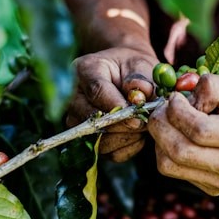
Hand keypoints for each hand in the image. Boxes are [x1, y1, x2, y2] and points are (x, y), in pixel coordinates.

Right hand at [66, 45, 157, 160]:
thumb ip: (140, 80)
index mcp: (85, 70)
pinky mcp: (87, 140)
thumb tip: (138, 99)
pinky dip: (128, 147)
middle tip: (145, 122)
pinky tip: (137, 134)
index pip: (96, 91)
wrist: (126, 77)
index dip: (117, 106)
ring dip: (127, 137)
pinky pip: (109, 153)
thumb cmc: (132, 69)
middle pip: (93, 119)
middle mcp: (74, 97)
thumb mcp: (139, 65)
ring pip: (100, 140)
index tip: (136, 116)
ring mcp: (77, 121)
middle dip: (123, 125)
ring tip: (142, 125)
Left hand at [147, 73, 218, 193]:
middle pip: (177, 152)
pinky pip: (174, 170)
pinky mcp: (212, 188)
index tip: (176, 97)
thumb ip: (210, 87)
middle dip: (160, 124)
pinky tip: (181, 135)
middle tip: (164, 107)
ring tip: (171, 120)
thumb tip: (179, 98)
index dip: (177, 111)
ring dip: (160, 139)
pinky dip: (168, 150)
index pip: (199, 131)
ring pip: (168, 165)